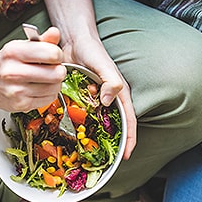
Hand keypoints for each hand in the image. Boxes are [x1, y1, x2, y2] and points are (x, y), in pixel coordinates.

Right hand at [0, 27, 65, 111]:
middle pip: (57, 73)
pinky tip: (39, 88)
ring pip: (56, 87)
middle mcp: (12, 72)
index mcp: (13, 52)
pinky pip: (50, 98)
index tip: (53, 55)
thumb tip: (55, 32)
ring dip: (55, 83)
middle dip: (58, 70)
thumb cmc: (7, 62)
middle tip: (51, 68)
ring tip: (44, 78)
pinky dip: (49, 93)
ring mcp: (17, 90)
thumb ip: (42, 40)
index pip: (52, 54)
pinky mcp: (22, 104)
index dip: (58, 54)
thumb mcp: (22, 46)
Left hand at [60, 33, 136, 159]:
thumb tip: (109, 101)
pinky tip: (71, 137)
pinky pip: (82, 116)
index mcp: (119, 93)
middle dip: (114, 144)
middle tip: (106, 162)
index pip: (129, 120)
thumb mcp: (103, 65)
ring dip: (95, 137)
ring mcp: (95, 100)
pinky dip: (80, 127)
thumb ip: (111, 80)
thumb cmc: (92, 50)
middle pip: (115, 126)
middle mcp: (109, 99)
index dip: (130, 139)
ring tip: (88, 155)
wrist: (73, 39)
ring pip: (98, 123)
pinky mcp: (81, 98)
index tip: (127, 156)